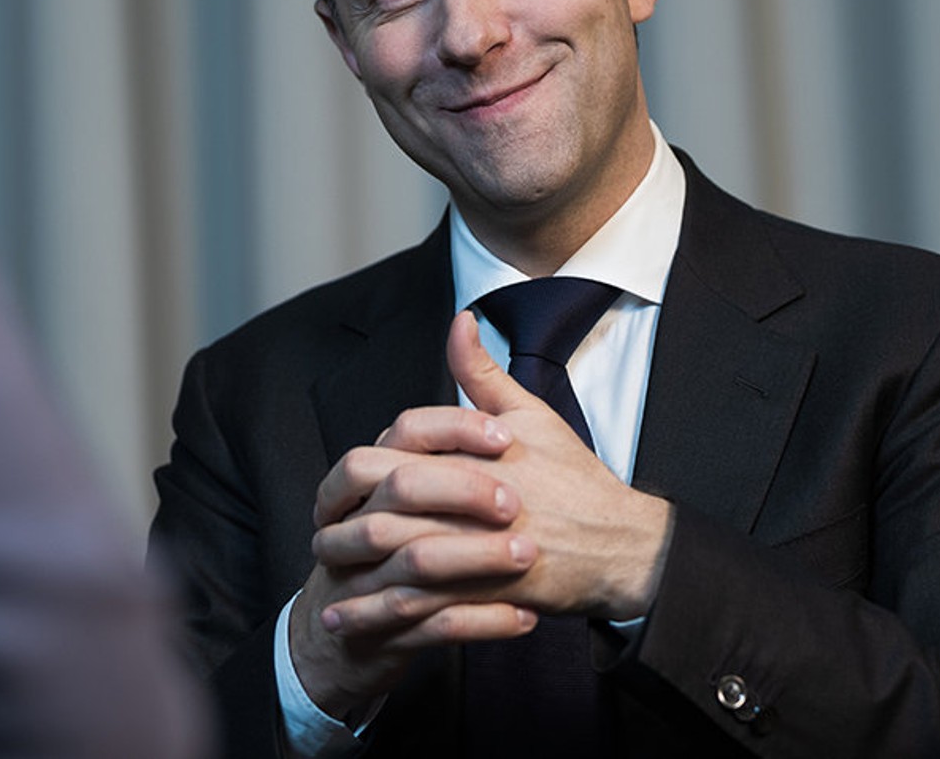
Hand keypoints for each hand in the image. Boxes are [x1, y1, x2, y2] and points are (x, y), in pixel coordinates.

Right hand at [288, 402, 537, 719]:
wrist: (354, 634)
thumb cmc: (402, 534)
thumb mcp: (432, 462)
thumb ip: (458, 398)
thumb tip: (465, 321)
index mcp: (377, 475)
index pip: (403, 433)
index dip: (453, 430)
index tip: (504, 437)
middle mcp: (363, 518)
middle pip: (399, 490)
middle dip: (459, 491)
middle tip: (514, 502)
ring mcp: (367, 576)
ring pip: (415, 559)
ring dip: (475, 558)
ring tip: (528, 557)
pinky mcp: (385, 630)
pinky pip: (434, 627)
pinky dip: (481, 622)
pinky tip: (525, 615)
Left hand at [320, 312, 673, 635]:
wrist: (621, 545)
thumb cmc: (575, 479)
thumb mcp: (532, 416)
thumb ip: (482, 375)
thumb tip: (459, 321)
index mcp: (473, 452)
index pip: (396, 449)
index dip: (359, 468)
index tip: (340, 485)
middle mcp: (469, 498)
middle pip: (383, 507)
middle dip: (342, 522)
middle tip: (318, 533)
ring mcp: (477, 546)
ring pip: (394, 562)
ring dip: (352, 576)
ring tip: (325, 581)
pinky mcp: (485, 592)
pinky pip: (418, 608)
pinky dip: (378, 616)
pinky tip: (350, 619)